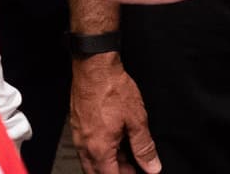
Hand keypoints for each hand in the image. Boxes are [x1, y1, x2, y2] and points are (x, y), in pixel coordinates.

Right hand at [69, 53, 158, 173]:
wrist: (95, 67)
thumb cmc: (111, 88)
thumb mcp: (136, 120)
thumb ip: (144, 147)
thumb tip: (151, 166)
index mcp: (99, 149)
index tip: (137, 173)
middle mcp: (85, 146)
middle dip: (116, 173)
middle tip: (133, 168)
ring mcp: (79, 137)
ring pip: (92, 162)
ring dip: (108, 163)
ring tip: (127, 155)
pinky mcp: (78, 126)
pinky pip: (88, 148)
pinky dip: (101, 151)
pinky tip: (114, 142)